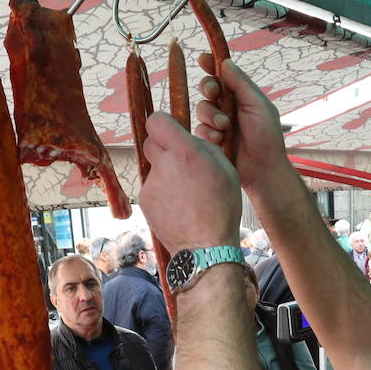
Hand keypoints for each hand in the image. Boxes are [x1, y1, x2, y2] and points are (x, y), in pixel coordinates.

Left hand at [138, 111, 241, 253]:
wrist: (205, 248)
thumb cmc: (221, 209)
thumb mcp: (226, 170)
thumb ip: (205, 148)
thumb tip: (188, 139)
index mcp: (185, 153)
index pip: (156, 121)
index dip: (163, 124)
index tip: (170, 131)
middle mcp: (164, 165)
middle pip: (150, 142)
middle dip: (163, 148)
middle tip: (180, 162)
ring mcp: (151, 184)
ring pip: (153, 167)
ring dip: (165, 172)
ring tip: (185, 192)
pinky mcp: (144, 200)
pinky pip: (152, 187)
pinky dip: (162, 192)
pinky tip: (178, 206)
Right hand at [194, 57, 293, 196]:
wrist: (263, 169)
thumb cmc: (266, 136)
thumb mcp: (258, 105)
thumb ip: (241, 84)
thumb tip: (225, 62)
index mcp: (240, 95)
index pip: (222, 74)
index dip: (211, 65)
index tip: (202, 59)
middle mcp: (227, 106)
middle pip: (207, 89)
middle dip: (208, 89)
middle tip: (213, 93)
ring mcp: (217, 123)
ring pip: (201, 109)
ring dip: (211, 116)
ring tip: (225, 127)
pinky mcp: (210, 139)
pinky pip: (199, 129)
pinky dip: (208, 133)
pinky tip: (219, 140)